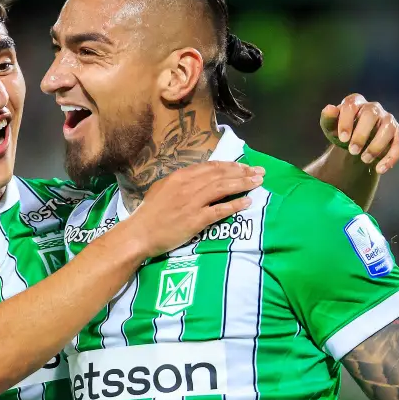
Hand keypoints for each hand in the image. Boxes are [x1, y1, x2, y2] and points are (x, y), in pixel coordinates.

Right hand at [126, 161, 262, 258]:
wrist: (139, 234)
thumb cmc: (148, 214)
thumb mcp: (162, 189)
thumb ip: (179, 183)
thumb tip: (195, 179)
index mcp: (180, 177)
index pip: (211, 167)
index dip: (230, 165)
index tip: (244, 166)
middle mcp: (188, 186)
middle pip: (221, 175)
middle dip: (242, 172)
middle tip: (259, 172)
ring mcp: (193, 202)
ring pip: (223, 188)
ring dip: (243, 184)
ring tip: (257, 183)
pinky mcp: (196, 220)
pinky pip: (219, 210)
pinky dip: (235, 205)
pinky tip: (247, 202)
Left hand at [320, 94, 398, 174]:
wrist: (354, 145)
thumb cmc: (342, 132)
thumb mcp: (331, 128)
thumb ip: (328, 119)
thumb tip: (329, 109)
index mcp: (356, 102)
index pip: (351, 105)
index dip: (346, 121)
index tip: (342, 139)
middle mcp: (373, 108)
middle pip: (371, 114)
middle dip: (362, 134)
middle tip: (352, 151)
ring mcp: (387, 120)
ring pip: (387, 128)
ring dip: (376, 146)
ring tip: (364, 160)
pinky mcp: (397, 134)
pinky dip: (391, 158)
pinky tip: (380, 169)